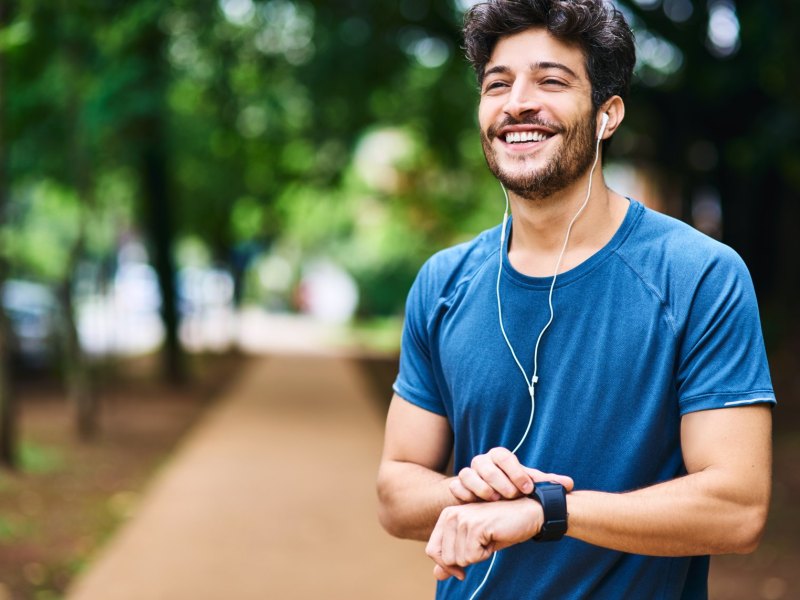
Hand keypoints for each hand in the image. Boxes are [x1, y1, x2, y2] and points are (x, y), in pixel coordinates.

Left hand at [425, 498, 542, 580]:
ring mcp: (462, 519)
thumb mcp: (474, 545)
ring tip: (488, 538)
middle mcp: (450, 515)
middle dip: (467, 559)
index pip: (432, 550)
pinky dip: (486, 554)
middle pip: (445, 559)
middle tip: (482, 543)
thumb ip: (454, 557)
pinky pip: (472, 557)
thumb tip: (436, 576)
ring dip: (478, 556)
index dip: (446, 565)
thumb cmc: (501, 528)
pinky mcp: (475, 526)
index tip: (462, 568)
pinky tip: (493, 537)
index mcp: (446, 516)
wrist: (527, 513)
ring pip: (459, 559)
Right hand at [449, 447, 573, 501]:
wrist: (488, 497)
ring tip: (495, 499)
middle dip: (499, 480)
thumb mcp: (527, 484)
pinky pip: (456, 487)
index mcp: (499, 457)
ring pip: (468, 474)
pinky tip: (476, 504)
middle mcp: (482, 462)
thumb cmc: (511, 487)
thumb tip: (570, 484)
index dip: (516, 472)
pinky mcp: (457, 486)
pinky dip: (465, 494)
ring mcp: (468, 473)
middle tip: (511, 496)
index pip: (504, 456)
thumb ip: (545, 483)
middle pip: (484, 464)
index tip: (527, 488)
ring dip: (481, 487)